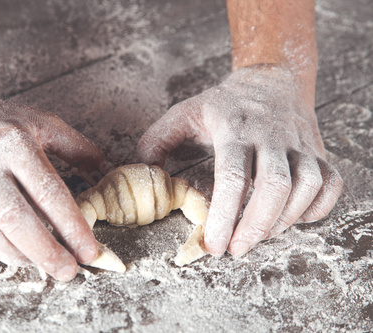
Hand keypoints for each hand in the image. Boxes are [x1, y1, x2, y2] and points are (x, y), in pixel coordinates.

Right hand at [0, 78, 102, 280]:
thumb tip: (103, 170)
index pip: (49, 191)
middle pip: (16, 219)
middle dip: (46, 252)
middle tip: (68, 271)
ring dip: (18, 257)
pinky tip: (4, 252)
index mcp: (14, 144)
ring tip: (40, 264)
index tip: (89, 250)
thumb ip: (75, 146)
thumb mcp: (37, 121)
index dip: (72, 226)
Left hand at [138, 66, 342, 255]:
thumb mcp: (185, 112)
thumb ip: (158, 140)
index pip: (232, 175)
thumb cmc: (224, 104)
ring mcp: (299, 143)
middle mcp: (271, 135)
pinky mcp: (318, 151)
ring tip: (258, 236)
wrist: (271, 78)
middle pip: (274, 185)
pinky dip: (317, 208)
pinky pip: (330, 184)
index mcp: (234, 127)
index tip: (213, 244)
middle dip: (255, 226)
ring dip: (284, 220)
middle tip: (235, 250)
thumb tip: (144, 172)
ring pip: (307, 186)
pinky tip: (293, 219)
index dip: (223, 214)